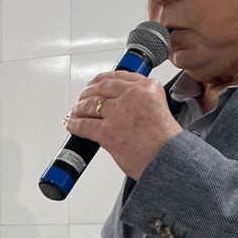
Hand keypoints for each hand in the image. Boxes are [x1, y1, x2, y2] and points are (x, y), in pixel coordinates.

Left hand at [63, 71, 182, 180]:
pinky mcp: (108, 131)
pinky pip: (84, 125)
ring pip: (91, 105)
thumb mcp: (161, 109)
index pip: (120, 76)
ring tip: (76, 110)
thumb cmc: (166, 142)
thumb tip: (125, 103)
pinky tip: (70, 123)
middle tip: (84, 96)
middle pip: (103, 88)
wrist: (167, 161)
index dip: (103, 79)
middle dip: (89, 92)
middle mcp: (133, 96)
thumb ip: (143, 101)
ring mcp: (118, 113)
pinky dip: (74, 124)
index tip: (98, 82)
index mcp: (148, 88)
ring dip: (80, 107)